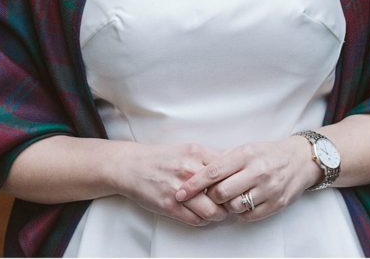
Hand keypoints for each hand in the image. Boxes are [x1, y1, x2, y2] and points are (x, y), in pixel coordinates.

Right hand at [113, 142, 230, 226]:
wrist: (132, 166)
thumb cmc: (162, 159)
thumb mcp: (188, 150)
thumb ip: (210, 158)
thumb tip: (235, 168)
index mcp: (197, 153)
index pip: (228, 172)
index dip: (236, 182)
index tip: (237, 187)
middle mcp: (190, 170)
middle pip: (223, 193)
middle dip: (230, 202)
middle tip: (231, 203)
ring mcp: (179, 189)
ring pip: (212, 211)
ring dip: (218, 215)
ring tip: (217, 211)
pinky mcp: (170, 206)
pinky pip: (196, 220)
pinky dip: (203, 220)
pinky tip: (201, 214)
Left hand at [175, 137, 321, 221]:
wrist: (300, 160)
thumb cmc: (266, 154)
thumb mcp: (244, 149)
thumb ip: (223, 160)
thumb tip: (196, 173)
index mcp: (246, 154)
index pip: (213, 171)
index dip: (193, 184)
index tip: (179, 192)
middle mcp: (257, 171)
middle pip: (221, 193)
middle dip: (210, 197)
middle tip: (209, 195)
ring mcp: (269, 188)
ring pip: (234, 206)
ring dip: (226, 206)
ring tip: (229, 198)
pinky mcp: (277, 203)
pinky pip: (249, 216)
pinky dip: (241, 213)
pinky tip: (243, 203)